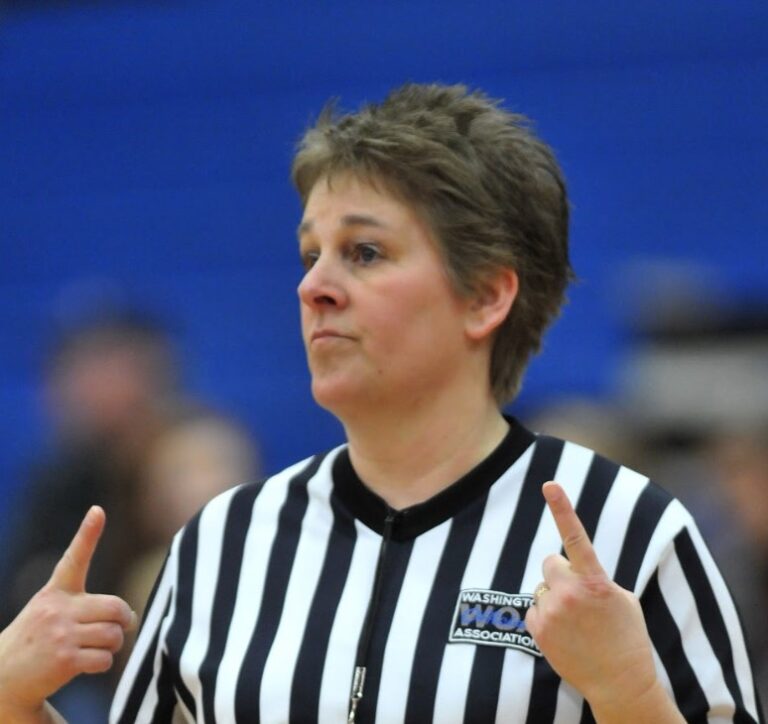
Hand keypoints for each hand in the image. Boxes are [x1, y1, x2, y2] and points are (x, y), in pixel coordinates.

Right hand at [0, 506, 136, 715]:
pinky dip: (103, 664)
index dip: (88, 533)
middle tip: (120, 628)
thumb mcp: (49, 611)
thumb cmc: (37, 642)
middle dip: (125, 620)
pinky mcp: (64, 660)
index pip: (74, 558)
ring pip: (114, 634)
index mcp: (56, 593)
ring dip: (112, 646)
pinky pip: (105, 658)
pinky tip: (85, 666)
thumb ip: (86, 606)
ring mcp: (61, 634)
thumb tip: (131, 617)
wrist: (1, 680)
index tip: (98, 511)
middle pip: (116, 606)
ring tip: (94, 649)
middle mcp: (58, 609)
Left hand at [525, 482, 677, 721]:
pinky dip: (545, 617)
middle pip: (550, 562)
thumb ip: (594, 577)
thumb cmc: (626, 636)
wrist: (620, 683)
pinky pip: (534, 609)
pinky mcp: (538, 629)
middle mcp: (570, 592)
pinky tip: (565, 634)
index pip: (575, 536)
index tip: (549, 484)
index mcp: (595, 580)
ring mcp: (552, 611)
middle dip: (560, 574)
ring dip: (554, 598)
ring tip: (576, 623)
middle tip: (579, 598)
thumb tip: (570, 567)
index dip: (562, 507)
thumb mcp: (621, 598)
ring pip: (542, 587)